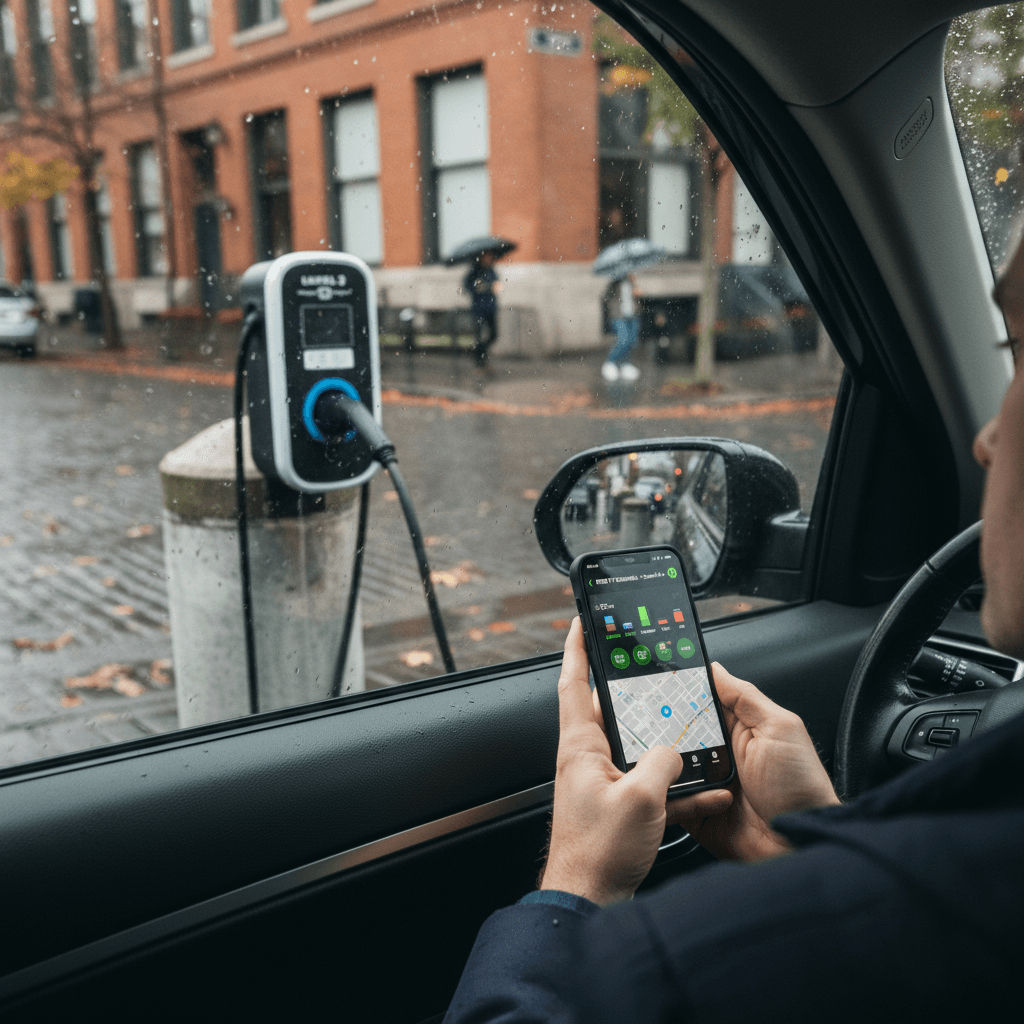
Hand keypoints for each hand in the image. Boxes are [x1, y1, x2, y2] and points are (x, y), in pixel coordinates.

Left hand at [539, 619, 730, 904]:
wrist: (588, 900)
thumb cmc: (597, 854)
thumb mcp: (641, 799)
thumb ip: (663, 762)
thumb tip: (674, 749)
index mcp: (581, 747)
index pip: (574, 682)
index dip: (578, 648)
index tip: (582, 622)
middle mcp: (588, 760)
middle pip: (612, 711)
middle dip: (638, 694)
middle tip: (657, 675)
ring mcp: (603, 783)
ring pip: (638, 747)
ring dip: (665, 744)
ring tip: (691, 734)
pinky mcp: (619, 807)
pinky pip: (650, 783)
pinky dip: (676, 784)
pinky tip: (705, 790)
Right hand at [668, 662, 839, 860]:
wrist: (799, 846)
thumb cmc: (800, 789)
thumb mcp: (779, 729)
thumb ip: (746, 697)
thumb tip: (717, 669)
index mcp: (739, 730)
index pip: (702, 703)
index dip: (682, 693)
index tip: (660, 683)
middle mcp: (720, 755)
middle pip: (678, 733)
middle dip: (664, 728)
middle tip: (650, 723)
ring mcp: (708, 785)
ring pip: (669, 765)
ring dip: (665, 763)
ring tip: (664, 760)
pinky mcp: (698, 813)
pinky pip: (672, 800)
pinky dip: (667, 794)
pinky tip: (671, 788)